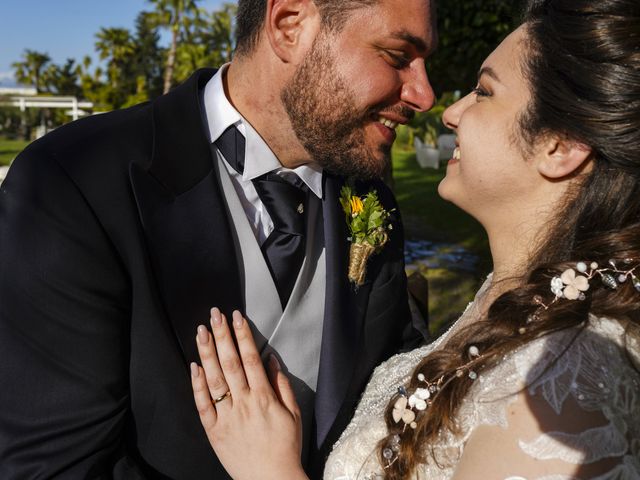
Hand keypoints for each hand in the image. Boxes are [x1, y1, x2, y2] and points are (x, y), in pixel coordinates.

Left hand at [190, 308, 307, 479]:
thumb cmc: (285, 447)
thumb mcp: (293, 414)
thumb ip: (282, 385)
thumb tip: (271, 360)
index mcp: (264, 398)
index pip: (250, 358)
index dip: (242, 335)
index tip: (236, 317)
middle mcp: (243, 403)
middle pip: (230, 363)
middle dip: (222, 336)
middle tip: (215, 314)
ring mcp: (226, 417)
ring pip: (214, 379)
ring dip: (206, 353)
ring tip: (201, 331)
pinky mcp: (214, 431)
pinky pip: (202, 405)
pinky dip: (197, 385)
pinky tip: (194, 366)